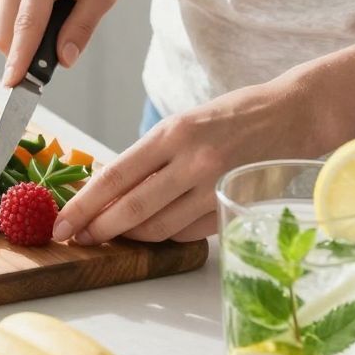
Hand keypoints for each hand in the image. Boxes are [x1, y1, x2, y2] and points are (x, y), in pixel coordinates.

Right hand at [0, 0, 135, 85]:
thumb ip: (82, 27)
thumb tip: (63, 59)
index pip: (25, 26)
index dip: (19, 60)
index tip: (12, 86)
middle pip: (6, 32)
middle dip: (24, 55)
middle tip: (54, 62)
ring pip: (3, 26)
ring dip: (25, 38)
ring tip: (60, 20)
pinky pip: (5, 14)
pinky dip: (22, 23)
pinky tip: (48, 8)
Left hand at [51, 80, 309, 245]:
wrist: (293, 116)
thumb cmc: (235, 116)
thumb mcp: (185, 122)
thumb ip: (151, 155)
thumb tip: (110, 189)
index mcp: (173, 133)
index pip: (115, 176)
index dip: (83, 204)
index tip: (62, 221)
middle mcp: (192, 162)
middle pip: (132, 209)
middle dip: (99, 228)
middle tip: (78, 238)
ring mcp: (214, 189)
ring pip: (158, 228)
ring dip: (132, 236)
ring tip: (114, 235)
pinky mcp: (230, 208)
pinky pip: (187, 233)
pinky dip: (166, 236)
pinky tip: (155, 231)